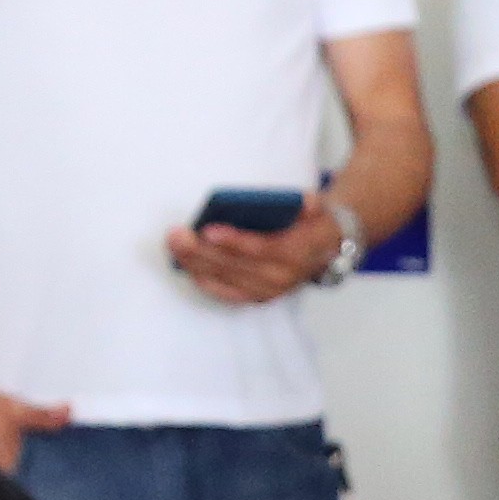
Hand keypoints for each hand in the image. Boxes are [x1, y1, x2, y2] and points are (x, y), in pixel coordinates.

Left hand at [169, 213, 343, 307]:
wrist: (324, 250)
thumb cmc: (311, 224)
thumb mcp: (318, 207)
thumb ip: (310, 204)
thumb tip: (300, 201)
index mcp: (297, 253)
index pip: (261, 249)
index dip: (234, 241)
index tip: (207, 231)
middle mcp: (282, 278)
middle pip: (235, 266)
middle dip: (202, 251)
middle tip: (177, 235)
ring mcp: (268, 291)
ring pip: (225, 279)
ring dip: (196, 264)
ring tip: (174, 245)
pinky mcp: (257, 298)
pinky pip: (225, 293)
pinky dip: (204, 280)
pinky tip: (186, 265)